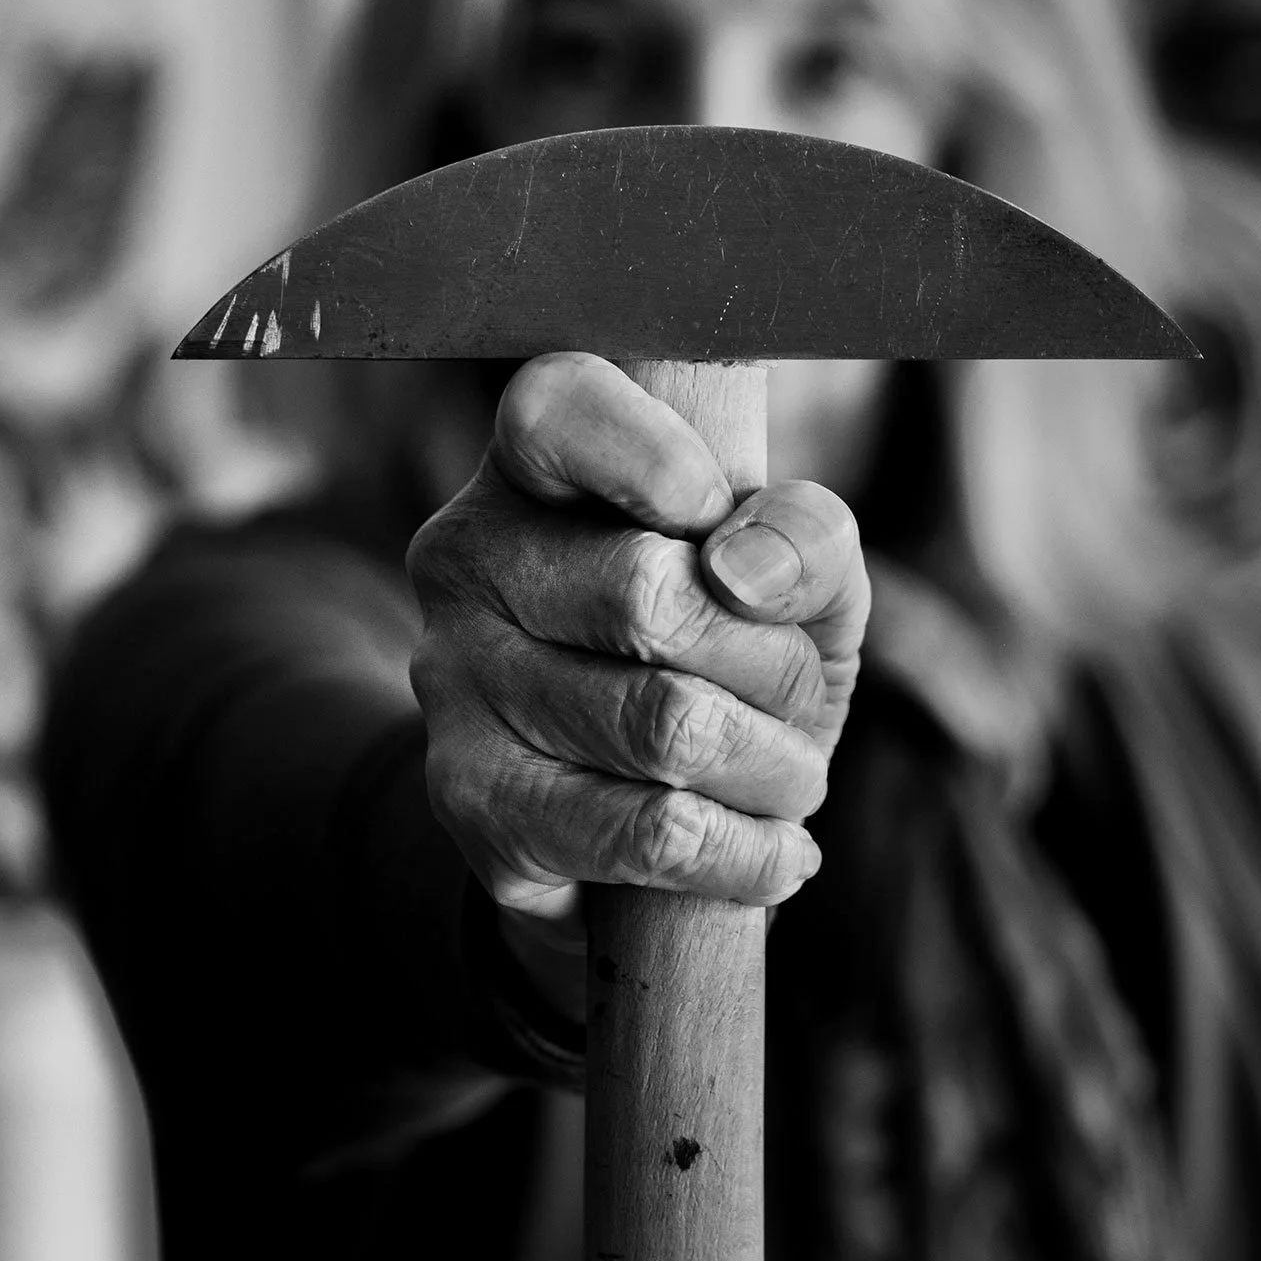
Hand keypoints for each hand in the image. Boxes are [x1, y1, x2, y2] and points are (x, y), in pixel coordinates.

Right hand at [406, 351, 870, 945]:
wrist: (636, 831)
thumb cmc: (726, 656)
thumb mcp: (795, 579)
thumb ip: (806, 538)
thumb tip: (748, 569)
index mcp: (536, 468)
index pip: (557, 408)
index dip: (654, 457)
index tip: (713, 513)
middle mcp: (467, 561)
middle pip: (648, 593)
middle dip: (772, 663)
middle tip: (794, 697)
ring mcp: (454, 685)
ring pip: (664, 724)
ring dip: (774, 767)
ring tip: (785, 775)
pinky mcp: (472, 805)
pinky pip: (648, 833)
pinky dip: (748, 852)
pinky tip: (774, 850)